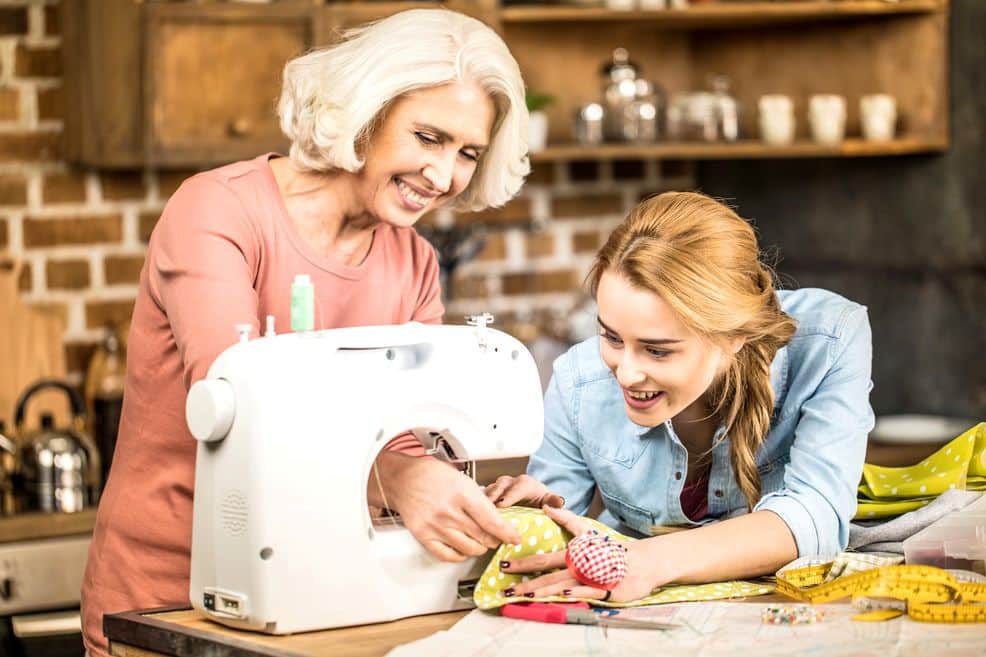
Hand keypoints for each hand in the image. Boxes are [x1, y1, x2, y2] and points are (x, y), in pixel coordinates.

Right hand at [373, 451, 521, 561]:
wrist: (403, 478)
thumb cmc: (431, 475)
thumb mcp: (461, 479)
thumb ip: (479, 499)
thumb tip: (496, 518)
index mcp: (461, 493)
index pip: (491, 520)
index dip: (507, 532)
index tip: (515, 537)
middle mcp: (448, 511)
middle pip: (482, 536)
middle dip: (495, 540)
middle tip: (499, 538)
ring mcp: (435, 525)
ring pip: (468, 548)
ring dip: (479, 548)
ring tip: (482, 542)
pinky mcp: (423, 535)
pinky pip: (448, 555)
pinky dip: (460, 555)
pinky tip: (463, 549)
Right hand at [483, 474, 564, 508]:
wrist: (532, 499)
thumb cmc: (539, 500)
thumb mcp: (549, 500)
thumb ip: (554, 501)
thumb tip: (559, 502)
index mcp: (523, 483)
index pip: (516, 487)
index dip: (508, 496)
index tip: (501, 504)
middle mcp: (508, 483)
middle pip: (498, 488)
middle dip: (492, 498)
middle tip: (486, 511)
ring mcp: (495, 488)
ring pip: (486, 492)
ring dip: (481, 503)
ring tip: (477, 515)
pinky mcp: (486, 496)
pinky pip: (478, 499)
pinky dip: (475, 507)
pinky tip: (472, 517)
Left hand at [500, 505, 663, 602]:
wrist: (641, 562)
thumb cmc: (611, 549)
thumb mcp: (587, 531)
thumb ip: (567, 520)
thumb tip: (548, 507)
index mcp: (572, 554)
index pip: (542, 559)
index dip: (522, 562)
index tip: (504, 565)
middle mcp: (578, 566)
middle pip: (548, 574)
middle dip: (526, 582)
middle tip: (506, 588)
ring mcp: (590, 579)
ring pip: (562, 585)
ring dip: (542, 591)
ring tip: (525, 595)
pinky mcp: (604, 590)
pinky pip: (587, 592)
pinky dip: (575, 592)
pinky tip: (562, 595)